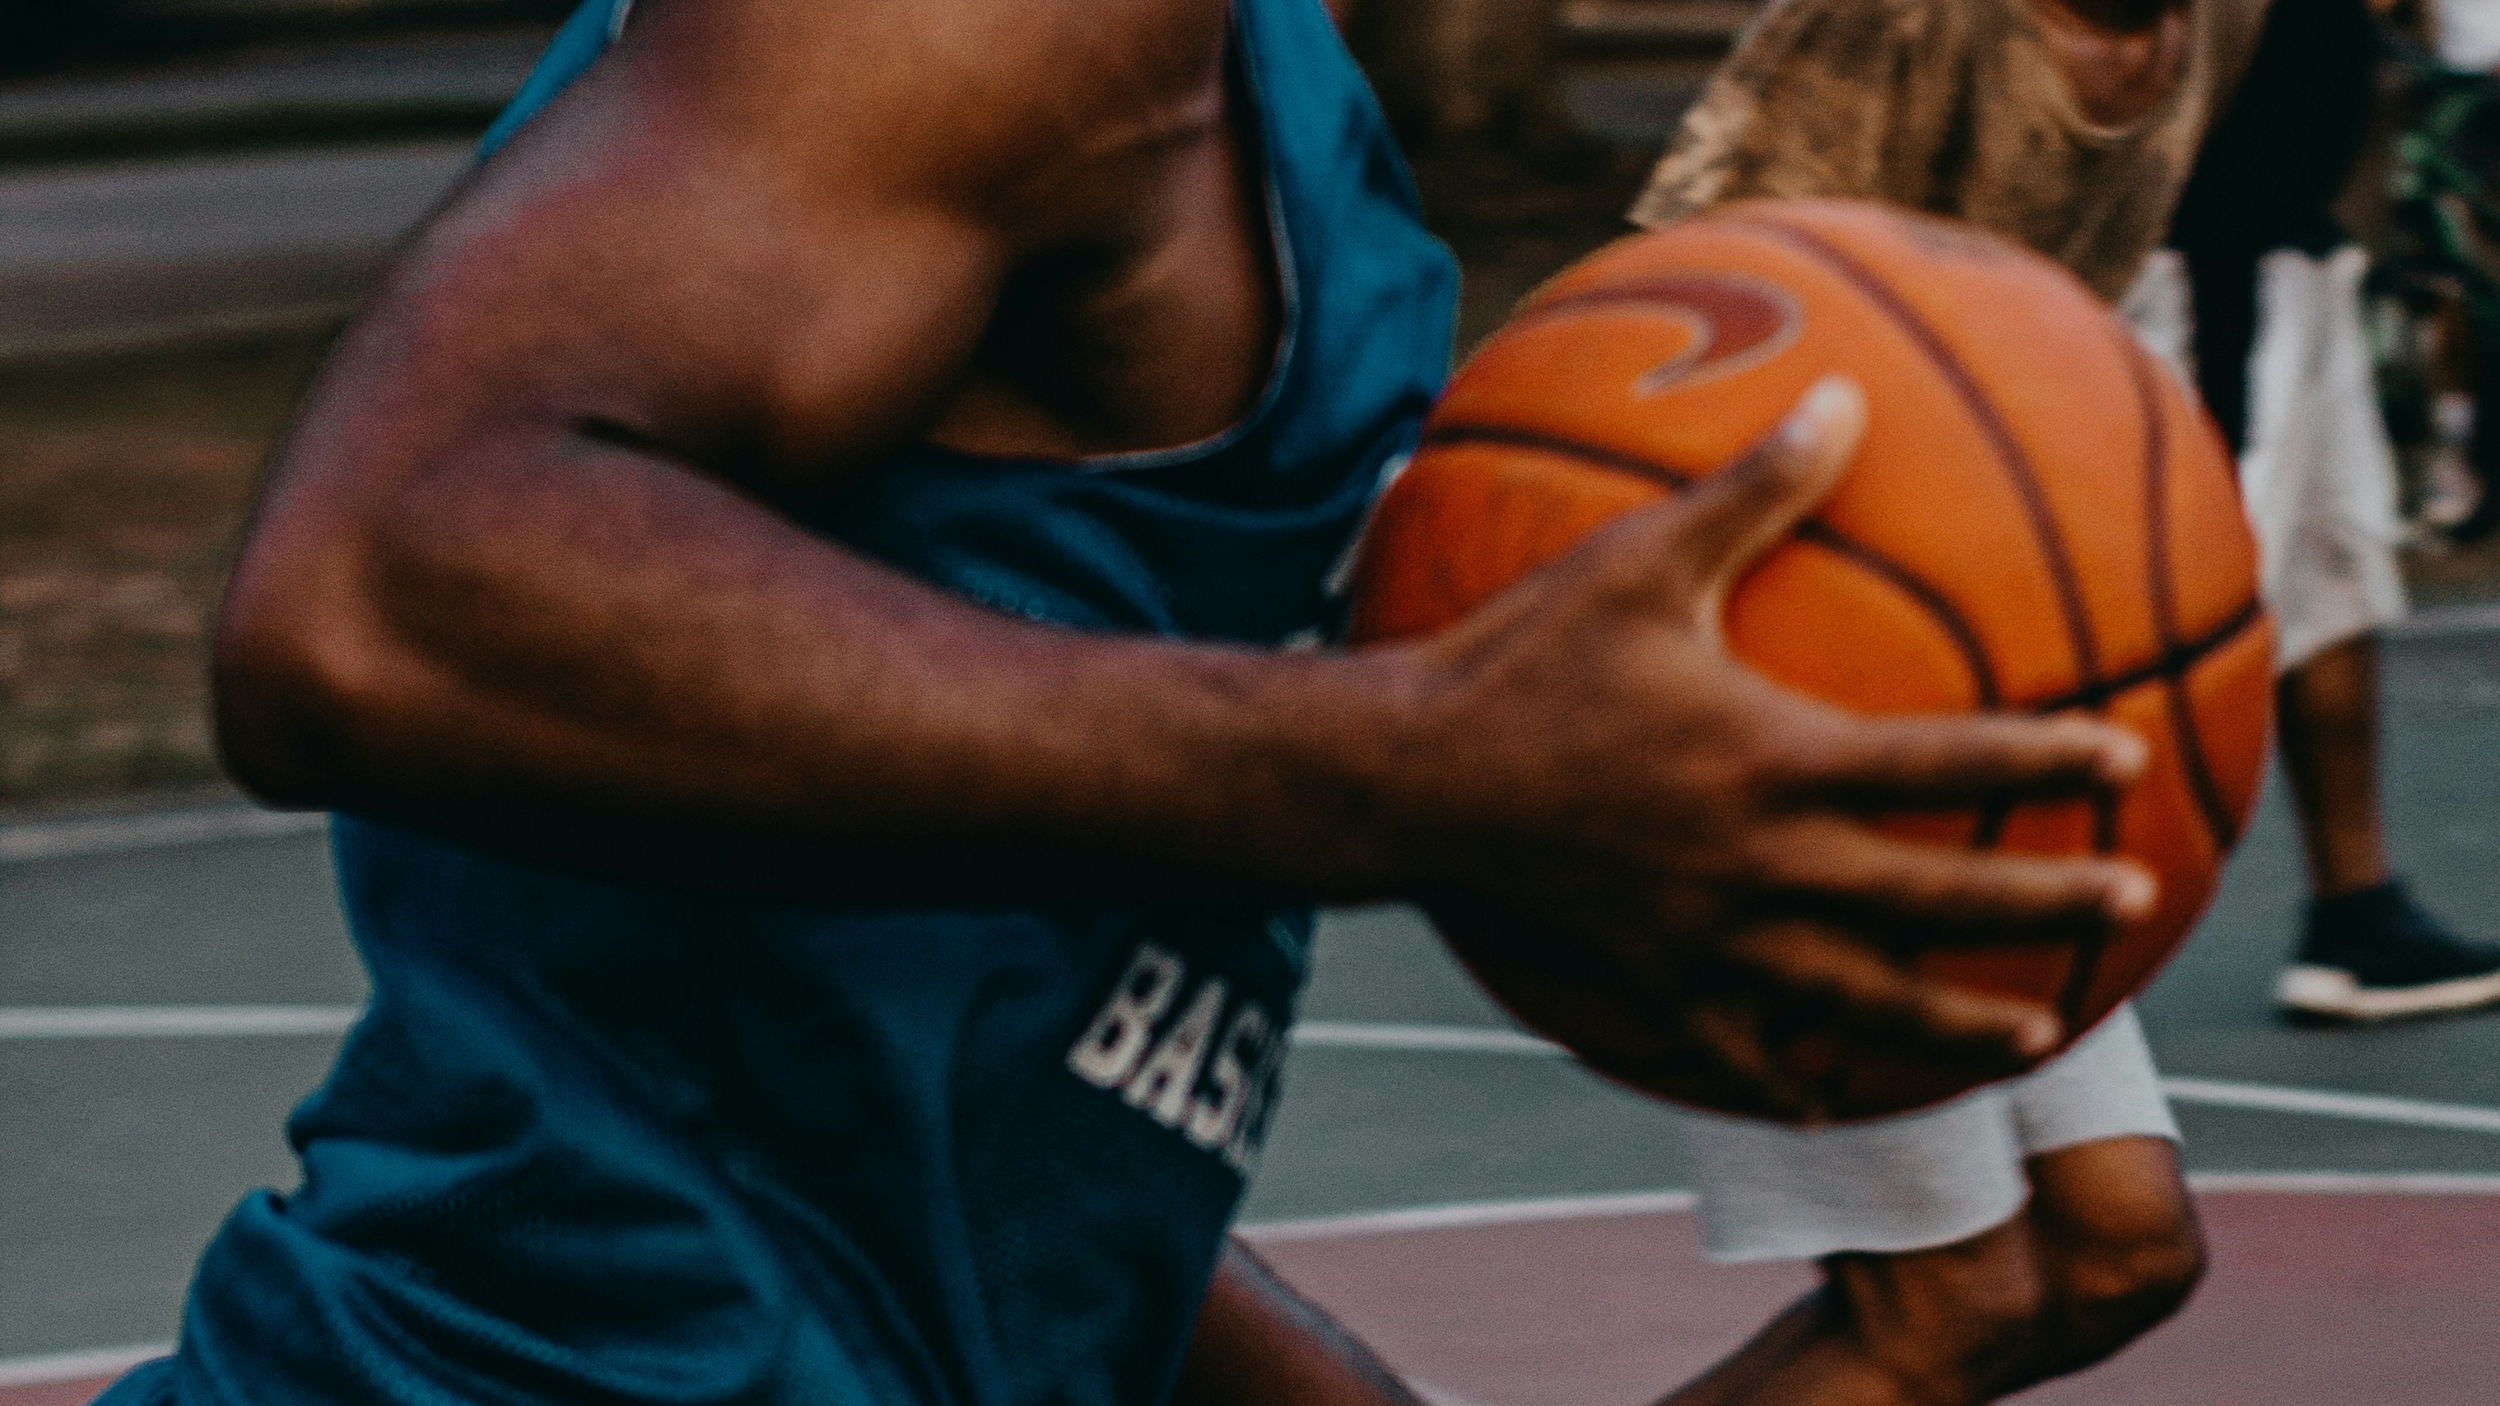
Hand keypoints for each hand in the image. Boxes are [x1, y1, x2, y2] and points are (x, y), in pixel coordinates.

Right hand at [1369, 376, 2154, 1117]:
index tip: (2123, 758)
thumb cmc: (1521, 660)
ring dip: (1948, 1026)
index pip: (1942, 762)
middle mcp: (1760, 861)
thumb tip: (1845, 395)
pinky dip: (1785, 1078)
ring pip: (1855, 998)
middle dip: (2040, 906)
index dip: (2043, 759)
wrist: (1409, 779)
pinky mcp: (1650, 974)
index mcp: (1774, 758)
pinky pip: (1731, 1044)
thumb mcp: (1641, 559)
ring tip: (2024, 1041)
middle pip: (1931, 898)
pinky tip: (1825, 1100)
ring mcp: (1708, 934)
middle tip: (2130, 902)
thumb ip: (1755, 487)